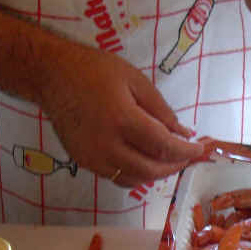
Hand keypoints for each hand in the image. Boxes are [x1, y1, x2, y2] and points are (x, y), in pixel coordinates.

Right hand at [39, 43, 203, 187]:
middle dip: (175, 166)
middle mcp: (107, 144)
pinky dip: (137, 174)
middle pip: (151, 169)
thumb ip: (161, 110)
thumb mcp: (135, 80)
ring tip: (170, 159)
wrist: (51, 75)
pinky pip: (118, 177)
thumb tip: (183, 133)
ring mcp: (93, 157)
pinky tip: (146, 161)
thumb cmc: (95, 70)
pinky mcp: (84, 162)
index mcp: (122, 119)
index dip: (186, 152)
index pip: (163, 146)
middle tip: (187, 156)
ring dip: (157, 173)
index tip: (200, 149)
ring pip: (135, 178)